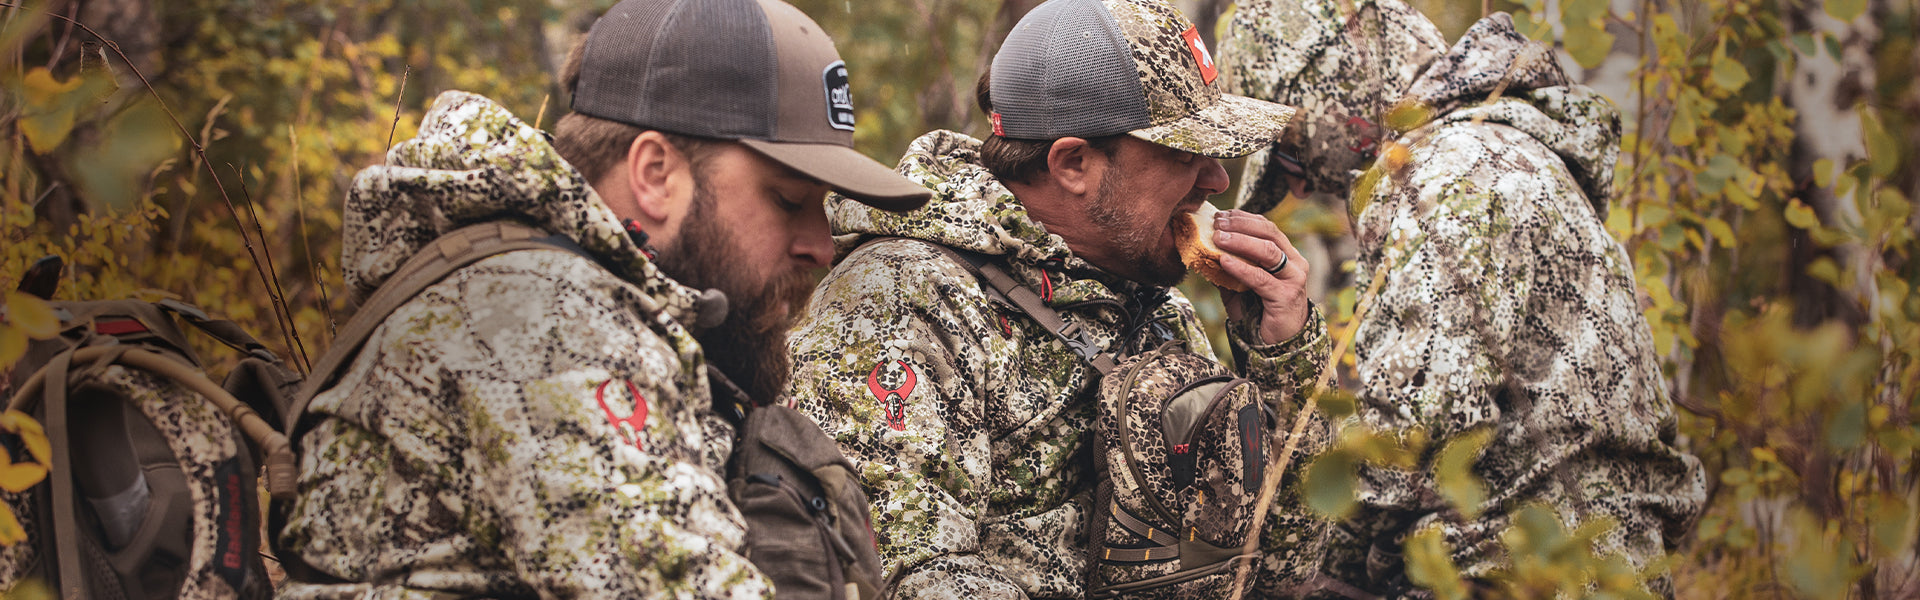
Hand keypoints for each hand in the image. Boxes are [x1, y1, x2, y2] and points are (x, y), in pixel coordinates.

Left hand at [1210, 209, 1310, 344]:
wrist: (1278, 344)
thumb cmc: (1259, 311)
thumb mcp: (1241, 285)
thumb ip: (1228, 267)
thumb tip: (1202, 249)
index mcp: (1287, 255)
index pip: (1267, 227)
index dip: (1243, 218)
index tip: (1221, 214)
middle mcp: (1295, 263)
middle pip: (1269, 233)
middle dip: (1241, 225)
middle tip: (1217, 223)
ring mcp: (1294, 279)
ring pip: (1268, 252)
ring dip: (1241, 241)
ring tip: (1219, 238)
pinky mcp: (1286, 297)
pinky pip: (1261, 278)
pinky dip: (1241, 268)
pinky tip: (1224, 261)